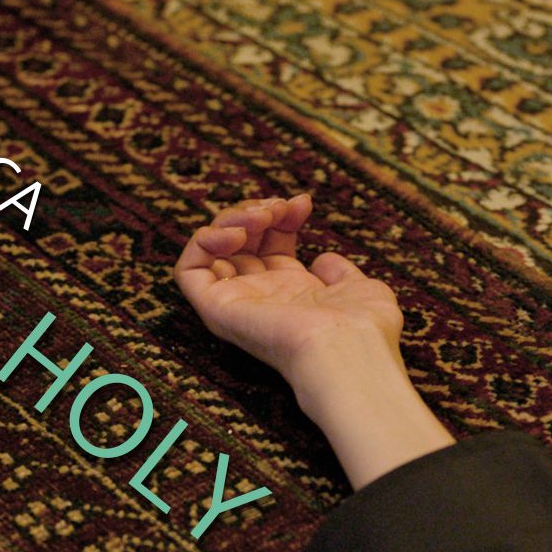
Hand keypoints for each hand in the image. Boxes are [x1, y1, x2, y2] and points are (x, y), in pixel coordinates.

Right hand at [173, 194, 403, 383]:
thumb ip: (340, 272)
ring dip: (231, 219)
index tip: (303, 203)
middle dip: (257, 211)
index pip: (272, 244)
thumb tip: (322, 259)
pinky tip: (237, 234)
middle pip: (240, 242)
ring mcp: (237, 303)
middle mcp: (262, 298)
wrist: (349, 348)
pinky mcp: (215, 308)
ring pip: (211, 250)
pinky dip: (205, 240)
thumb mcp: (361, 289)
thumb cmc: (363, 327)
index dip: (283, 216)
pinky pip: (188, 269)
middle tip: (279, 207)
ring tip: (261, 217)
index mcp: (293, 293)